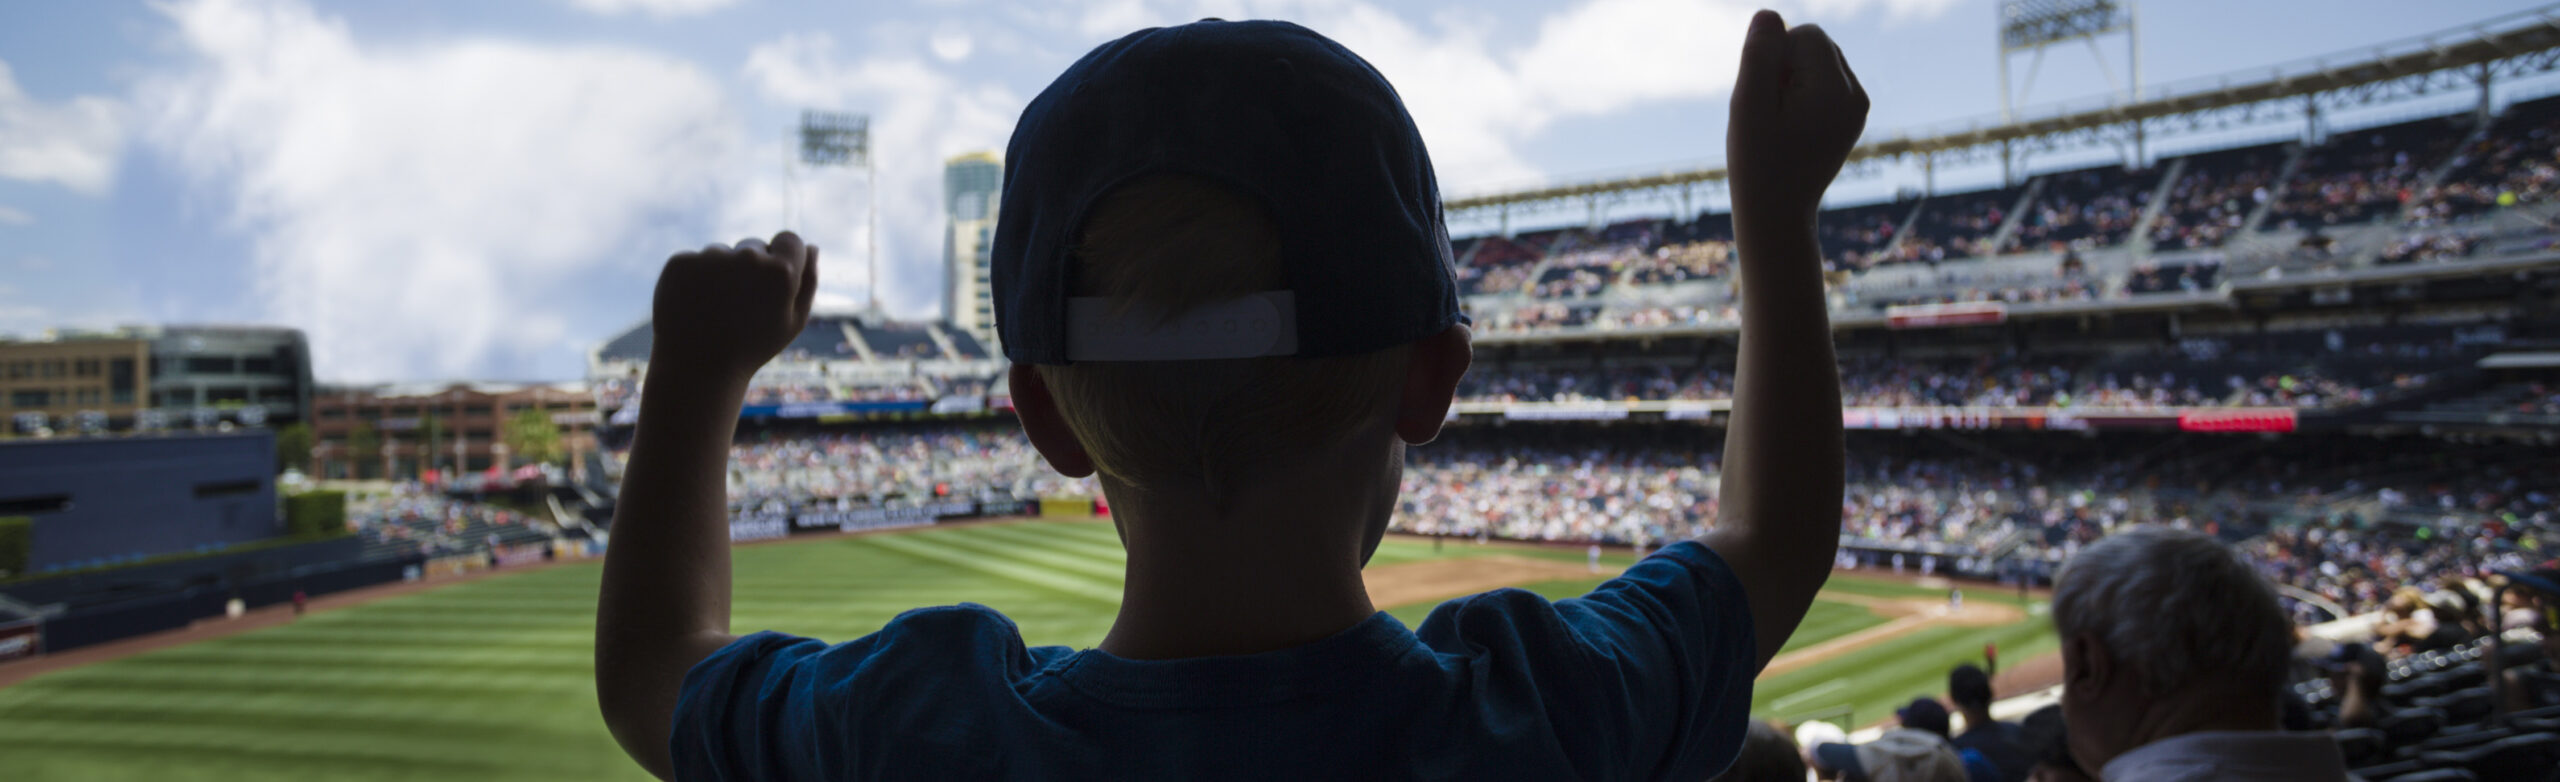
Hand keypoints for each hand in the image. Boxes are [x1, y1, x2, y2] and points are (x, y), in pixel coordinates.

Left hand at [648, 231, 817, 385]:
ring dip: (721, 273)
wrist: (697, 368)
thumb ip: (808, 282)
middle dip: (751, 268)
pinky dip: (694, 278)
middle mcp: (747, 258)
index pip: (789, 239)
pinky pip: (695, 261)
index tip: (772, 279)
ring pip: (722, 254)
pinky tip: (695, 307)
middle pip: (754, 246)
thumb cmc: (752, 348)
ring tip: (716, 310)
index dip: (784, 258)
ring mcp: (711, 257)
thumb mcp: (793, 322)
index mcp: (781, 272)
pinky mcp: (681, 262)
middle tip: (741, 306)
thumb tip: (811, 246)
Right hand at [1727, 10, 1867, 226]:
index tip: (1766, 99)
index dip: (1774, 57)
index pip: (1805, 33)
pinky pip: (1825, 81)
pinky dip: (1803, 94)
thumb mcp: (1748, 106)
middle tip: (1771, 112)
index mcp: (1837, 90)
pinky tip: (1791, 128)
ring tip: (1780, 122)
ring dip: (1793, 79)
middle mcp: (1857, 94)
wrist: (1778, 214)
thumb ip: (1758, 56)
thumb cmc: (1757, 163)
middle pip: (1816, 43)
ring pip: (1819, 61)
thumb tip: (1768, 15)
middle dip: (1786, 65)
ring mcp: (1858, 107)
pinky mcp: (1852, 117)